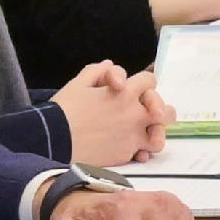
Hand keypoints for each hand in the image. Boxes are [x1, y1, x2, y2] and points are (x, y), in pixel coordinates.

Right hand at [50, 62, 164, 163]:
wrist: (54, 140)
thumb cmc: (64, 109)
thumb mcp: (78, 84)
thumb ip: (97, 72)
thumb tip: (109, 65)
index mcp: (126, 93)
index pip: (150, 82)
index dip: (142, 83)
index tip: (131, 89)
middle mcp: (134, 114)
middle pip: (165, 111)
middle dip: (158, 110)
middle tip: (149, 113)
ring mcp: (132, 136)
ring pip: (159, 137)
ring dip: (154, 133)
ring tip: (146, 134)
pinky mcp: (125, 154)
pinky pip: (142, 153)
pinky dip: (140, 152)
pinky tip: (131, 150)